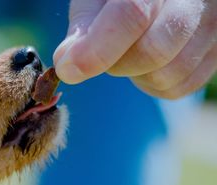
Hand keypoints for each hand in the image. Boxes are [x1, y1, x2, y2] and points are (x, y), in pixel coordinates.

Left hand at [54, 0, 216, 98]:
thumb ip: (83, 28)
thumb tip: (65, 65)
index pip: (132, 13)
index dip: (98, 49)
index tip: (68, 70)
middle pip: (153, 51)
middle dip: (114, 63)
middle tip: (100, 53)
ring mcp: (212, 27)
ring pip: (167, 75)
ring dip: (134, 76)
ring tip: (127, 52)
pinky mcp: (216, 53)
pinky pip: (178, 88)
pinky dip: (151, 85)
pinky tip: (146, 64)